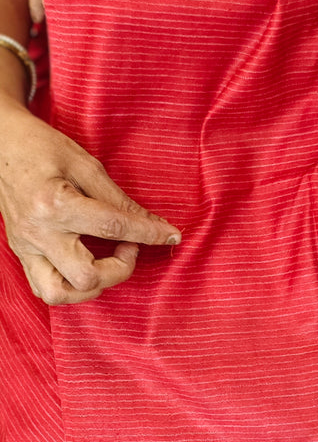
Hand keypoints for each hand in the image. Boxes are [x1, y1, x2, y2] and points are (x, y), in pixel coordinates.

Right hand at [0, 97, 180, 304]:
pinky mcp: (21, 254)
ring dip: (92, 287)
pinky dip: (70, 288)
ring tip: (105, 264)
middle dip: (119, 269)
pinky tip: (84, 269)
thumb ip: (119, 199)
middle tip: (128, 246)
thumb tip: (153, 224)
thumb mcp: (84, 164)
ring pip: (60, 294)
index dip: (148, 234)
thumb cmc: (40, 147)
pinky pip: (44, 290)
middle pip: (86, 276)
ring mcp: (26, 248)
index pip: (112, 227)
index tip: (171, 235)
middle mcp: (38, 232)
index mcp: (54, 203)